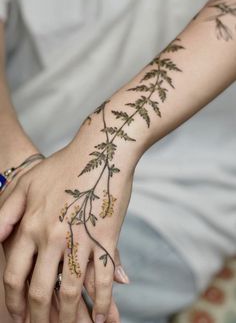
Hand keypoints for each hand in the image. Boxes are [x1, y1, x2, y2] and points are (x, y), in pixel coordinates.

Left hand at [0, 139, 131, 322]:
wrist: (98, 153)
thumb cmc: (61, 166)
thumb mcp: (25, 184)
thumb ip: (6, 213)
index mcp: (30, 225)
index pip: (15, 274)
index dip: (13, 300)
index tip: (16, 315)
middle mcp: (52, 237)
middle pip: (40, 289)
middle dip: (38, 317)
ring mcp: (80, 239)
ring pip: (71, 291)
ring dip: (68, 317)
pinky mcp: (105, 238)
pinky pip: (103, 278)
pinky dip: (101, 302)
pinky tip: (99, 317)